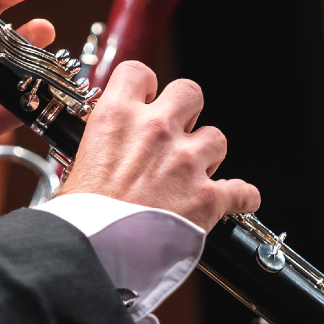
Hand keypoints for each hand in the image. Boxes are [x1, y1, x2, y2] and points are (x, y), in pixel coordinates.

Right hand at [60, 62, 260, 230]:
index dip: (146, 86)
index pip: (139, 73)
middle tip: (178, 134)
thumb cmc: (82, 216)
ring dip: (209, 154)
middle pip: (190, 92)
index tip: (147, 100)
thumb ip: (105, 145)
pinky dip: (243, 196)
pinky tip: (240, 200)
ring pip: (217, 137)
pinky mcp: (207, 197)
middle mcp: (156, 131)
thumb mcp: (79, 162)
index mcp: (118, 117)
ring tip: (196, 172)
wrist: (95, 251)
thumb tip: (112, 150)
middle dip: (188, 112)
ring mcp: (186, 162)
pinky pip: (242, 190)